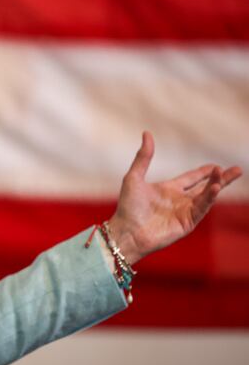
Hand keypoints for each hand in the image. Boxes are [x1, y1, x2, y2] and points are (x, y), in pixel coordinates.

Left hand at [106, 131, 241, 264]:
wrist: (126, 231)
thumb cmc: (128, 207)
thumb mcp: (134, 177)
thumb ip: (143, 157)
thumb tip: (146, 133)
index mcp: (168, 189)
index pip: (190, 178)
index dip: (203, 172)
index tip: (215, 166)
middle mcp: (179, 201)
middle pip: (205, 187)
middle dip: (221, 178)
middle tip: (237, 170)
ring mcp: (184, 212)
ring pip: (206, 197)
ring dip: (216, 185)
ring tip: (224, 174)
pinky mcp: (187, 223)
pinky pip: (201, 208)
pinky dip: (209, 198)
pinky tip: (216, 187)